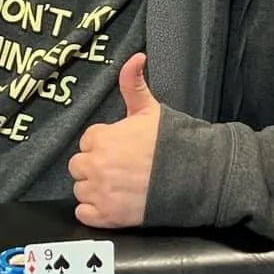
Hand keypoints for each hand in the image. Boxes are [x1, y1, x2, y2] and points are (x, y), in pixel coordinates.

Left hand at [68, 53, 160, 228]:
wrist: (194, 178)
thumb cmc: (173, 144)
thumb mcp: (151, 109)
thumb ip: (133, 83)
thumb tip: (135, 57)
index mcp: (102, 138)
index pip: (88, 141)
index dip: (103, 144)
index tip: (120, 149)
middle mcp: (96, 166)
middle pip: (78, 166)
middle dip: (95, 166)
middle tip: (119, 168)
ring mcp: (101, 193)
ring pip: (80, 190)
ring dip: (94, 189)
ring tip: (119, 186)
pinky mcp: (107, 216)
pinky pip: (84, 214)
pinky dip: (94, 211)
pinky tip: (113, 203)